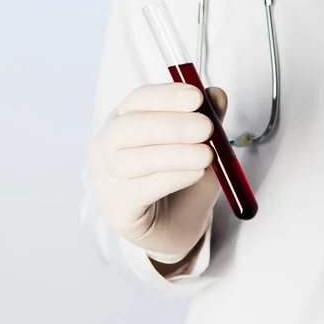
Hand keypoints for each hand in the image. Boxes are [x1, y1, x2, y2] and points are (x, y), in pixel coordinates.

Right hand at [89, 83, 227, 265]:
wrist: (176, 229)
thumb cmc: (182, 181)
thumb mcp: (202, 146)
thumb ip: (208, 119)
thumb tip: (216, 94)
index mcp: (124, 121)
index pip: (138, 100)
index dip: (166, 96)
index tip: (197, 97)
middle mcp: (107, 146)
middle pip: (128, 127)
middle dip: (171, 124)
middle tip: (206, 127)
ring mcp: (106, 179)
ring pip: (133, 160)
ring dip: (174, 154)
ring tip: (207, 155)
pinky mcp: (117, 209)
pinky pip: (141, 190)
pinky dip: (171, 178)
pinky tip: (195, 174)